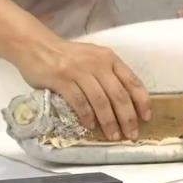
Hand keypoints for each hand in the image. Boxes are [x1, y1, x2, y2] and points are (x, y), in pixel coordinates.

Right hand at [10, 39, 151, 140]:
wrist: (37, 46)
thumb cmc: (67, 56)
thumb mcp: (93, 58)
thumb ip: (107, 74)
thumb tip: (123, 102)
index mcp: (108, 58)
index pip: (132, 81)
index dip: (141, 101)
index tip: (146, 117)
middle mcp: (97, 63)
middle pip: (118, 95)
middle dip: (127, 118)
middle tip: (131, 134)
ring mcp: (79, 71)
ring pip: (101, 101)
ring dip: (109, 122)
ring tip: (113, 135)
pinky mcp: (62, 80)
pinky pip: (79, 102)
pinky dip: (87, 116)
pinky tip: (90, 126)